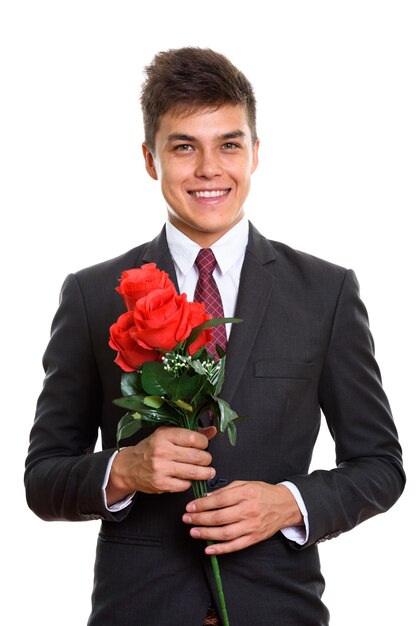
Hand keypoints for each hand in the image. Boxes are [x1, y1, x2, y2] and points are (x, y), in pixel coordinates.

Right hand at [106, 426, 216, 504]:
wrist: (128, 467)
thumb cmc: (150, 449)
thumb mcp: (167, 435)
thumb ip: (190, 433)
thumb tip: (213, 430)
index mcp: (164, 435)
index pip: (193, 438)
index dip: (204, 442)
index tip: (204, 445)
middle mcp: (162, 451)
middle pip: (197, 456)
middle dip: (206, 459)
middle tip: (206, 459)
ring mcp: (161, 468)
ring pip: (193, 472)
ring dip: (205, 473)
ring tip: (208, 472)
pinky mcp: (161, 484)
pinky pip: (184, 485)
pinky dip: (189, 482)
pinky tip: (188, 478)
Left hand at [182, 481, 303, 554]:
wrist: (285, 505)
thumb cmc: (263, 493)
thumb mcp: (245, 484)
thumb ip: (226, 490)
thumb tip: (207, 497)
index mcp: (246, 494)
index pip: (219, 500)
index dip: (202, 504)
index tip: (190, 507)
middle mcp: (249, 510)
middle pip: (219, 517)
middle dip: (200, 519)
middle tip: (187, 519)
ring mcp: (252, 526)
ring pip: (225, 533)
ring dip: (206, 534)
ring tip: (193, 532)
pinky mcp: (254, 538)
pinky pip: (235, 546)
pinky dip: (221, 549)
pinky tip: (208, 549)